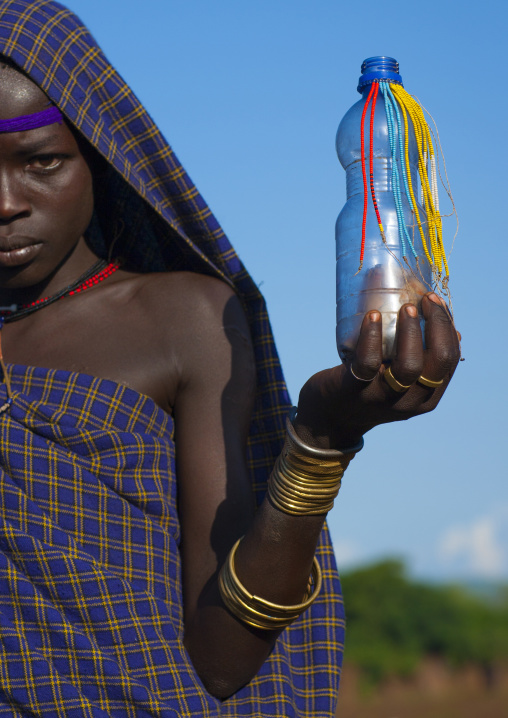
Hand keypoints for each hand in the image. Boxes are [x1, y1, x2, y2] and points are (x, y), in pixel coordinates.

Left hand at [294, 293, 460, 450]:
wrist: (329, 418)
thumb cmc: (369, 389)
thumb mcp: (400, 382)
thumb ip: (419, 361)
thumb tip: (451, 329)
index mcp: (427, 397)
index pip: (449, 360)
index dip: (447, 327)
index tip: (436, 302)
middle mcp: (410, 401)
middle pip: (438, 362)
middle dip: (438, 325)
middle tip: (426, 299)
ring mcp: (382, 398)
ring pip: (408, 366)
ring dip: (410, 331)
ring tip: (407, 307)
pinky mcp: (354, 390)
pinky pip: (367, 362)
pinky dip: (371, 336)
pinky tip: (372, 316)